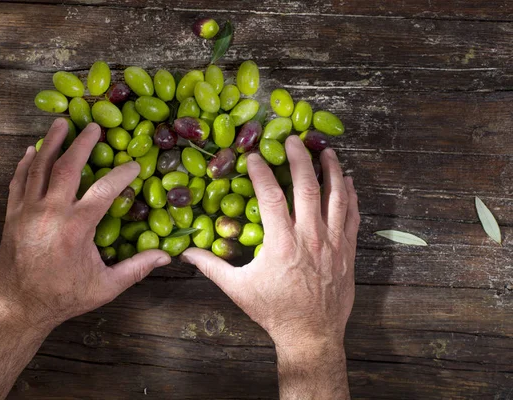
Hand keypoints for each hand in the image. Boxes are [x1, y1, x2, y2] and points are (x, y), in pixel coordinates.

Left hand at [0, 118, 170, 332]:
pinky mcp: (12, 216)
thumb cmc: (65, 297)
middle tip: (92, 126)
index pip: (104, 189)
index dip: (122, 174)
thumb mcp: (106, 286)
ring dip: (50, 143)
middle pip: (67, 166)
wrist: (20, 308)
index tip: (133, 165)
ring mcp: (28, 212)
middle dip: (81, 143)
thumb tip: (166, 256)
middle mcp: (50, 212)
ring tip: (59, 123)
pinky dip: (25, 164)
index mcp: (76, 227)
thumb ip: (136, 268)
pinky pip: (18, 182)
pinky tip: (31, 151)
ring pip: (38, 168)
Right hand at [182, 136, 358, 349]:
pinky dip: (350, 196)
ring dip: (332, 170)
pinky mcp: (348, 250)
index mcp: (281, 243)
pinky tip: (347, 181)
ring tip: (327, 150)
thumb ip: (212, 267)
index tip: (254, 155)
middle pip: (307, 186)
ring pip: (335, 197)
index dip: (262, 172)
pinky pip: (352, 216)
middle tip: (295, 140)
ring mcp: (333, 242)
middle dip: (300, 158)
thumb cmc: (273, 311)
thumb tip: (185, 254)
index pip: (271, 196)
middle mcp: (310, 237)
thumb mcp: (238, 289)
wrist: (311, 334)